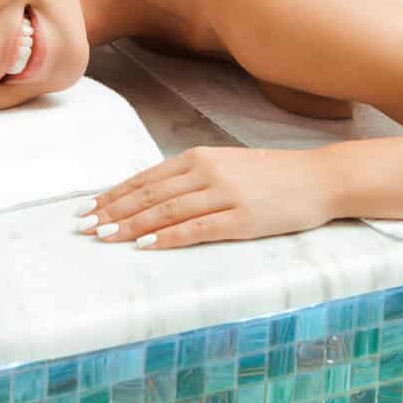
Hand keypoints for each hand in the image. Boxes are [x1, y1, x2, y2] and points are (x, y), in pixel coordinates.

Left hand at [78, 145, 339, 249]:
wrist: (319, 178)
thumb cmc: (272, 176)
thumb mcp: (228, 166)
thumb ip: (193, 177)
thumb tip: (155, 196)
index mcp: (200, 157)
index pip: (146, 178)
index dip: (114, 195)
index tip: (88, 209)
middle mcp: (207, 172)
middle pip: (149, 194)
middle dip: (112, 212)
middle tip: (84, 228)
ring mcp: (224, 195)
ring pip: (166, 211)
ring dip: (130, 225)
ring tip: (104, 237)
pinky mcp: (242, 219)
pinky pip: (196, 229)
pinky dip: (167, 237)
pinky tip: (146, 245)